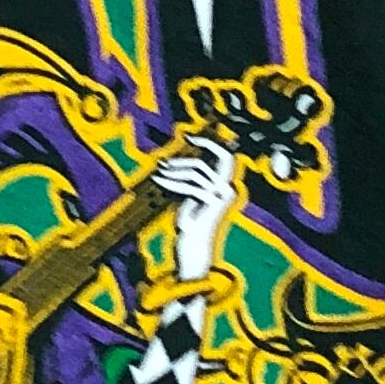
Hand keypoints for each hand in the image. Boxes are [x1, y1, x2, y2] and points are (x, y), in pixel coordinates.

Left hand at [159, 139, 240, 285]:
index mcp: (225, 185)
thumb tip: (178, 159)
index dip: (209, 143)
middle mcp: (228, 189)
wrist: (194, 247)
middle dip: (184, 159)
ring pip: (196, 171)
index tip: (189, 136)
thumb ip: (192, 178)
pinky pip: (189, 185)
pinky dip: (171, 181)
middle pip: (206, 163)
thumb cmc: (190, 223)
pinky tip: (157, 179)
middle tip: (163, 162)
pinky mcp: (212, 203)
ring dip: (174, 170)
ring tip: (158, 172)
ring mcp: (222, 196)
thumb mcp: (191, 195)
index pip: (224, 156)